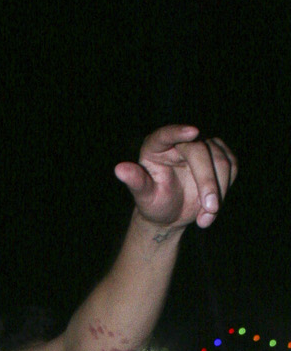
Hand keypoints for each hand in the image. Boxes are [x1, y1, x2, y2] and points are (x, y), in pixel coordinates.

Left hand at [115, 126, 235, 230]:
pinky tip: (211, 209)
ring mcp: (203, 146)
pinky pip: (231, 167)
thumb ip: (135, 182)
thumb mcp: (144, 197)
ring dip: (218, 193)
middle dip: (208, 183)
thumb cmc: (154, 203)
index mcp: (157, 146)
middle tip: (210, 210)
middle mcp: (181, 142)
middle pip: (202, 152)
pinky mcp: (219, 156)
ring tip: (204, 218)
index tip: (193, 132)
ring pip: (221, 161)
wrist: (171, 213)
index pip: (166, 134)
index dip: (179, 131)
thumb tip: (119, 169)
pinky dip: (225, 190)